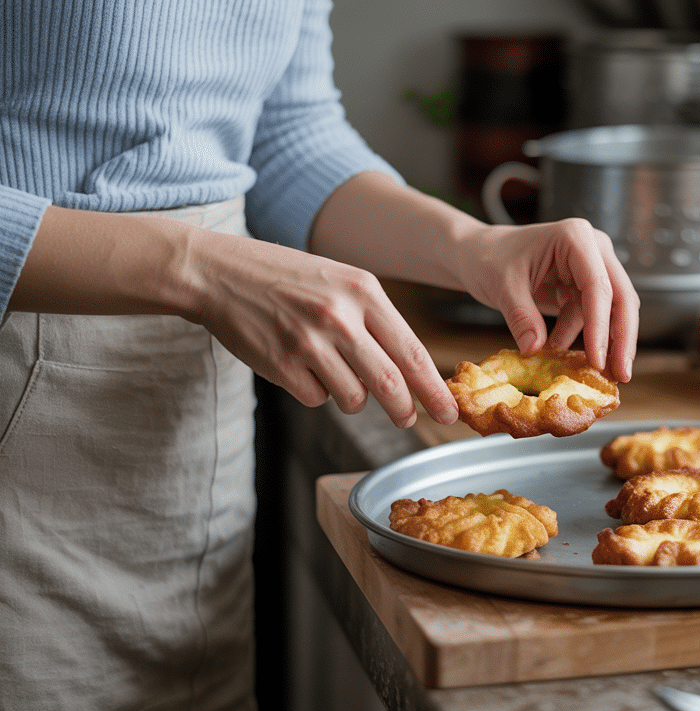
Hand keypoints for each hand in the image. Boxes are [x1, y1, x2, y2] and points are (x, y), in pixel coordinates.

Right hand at [17, 205, 454, 428]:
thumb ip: (376, 322)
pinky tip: (301, 366)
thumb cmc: (287, 279)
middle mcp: (341, 317)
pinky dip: (316, 391)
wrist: (221, 272)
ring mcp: (309, 342)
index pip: (412, 353)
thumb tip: (409, 372)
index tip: (449, 411)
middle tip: (410, 420)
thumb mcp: (342, 282)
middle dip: (405, 409)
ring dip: (352, 397)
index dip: (433, 389)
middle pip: (389, 384)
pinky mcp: (282, 364)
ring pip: (353, 398)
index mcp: (364, 292)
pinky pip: (316, 398)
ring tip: (334, 372)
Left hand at [451, 217, 638, 382]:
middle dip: (621, 339)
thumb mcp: (502, 287)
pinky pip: (593, 317)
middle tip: (620, 376)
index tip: (598, 361)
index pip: (598, 286)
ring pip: (612, 311)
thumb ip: (521, 317)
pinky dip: (582, 338)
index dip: (601, 326)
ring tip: (586, 371)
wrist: (479, 254)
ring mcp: (592, 267)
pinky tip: (563, 353)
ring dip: (601, 343)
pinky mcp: (584, 286)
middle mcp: (593, 249)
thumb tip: (535, 349)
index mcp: (576, 238)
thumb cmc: (490, 258)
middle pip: (621, 298)